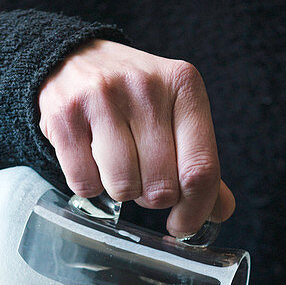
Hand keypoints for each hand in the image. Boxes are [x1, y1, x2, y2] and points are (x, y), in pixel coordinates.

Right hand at [38, 39, 235, 237]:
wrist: (73, 59)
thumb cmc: (133, 98)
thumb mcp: (175, 116)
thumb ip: (198, 162)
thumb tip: (220, 210)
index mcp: (183, 85)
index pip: (201, 169)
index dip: (195, 210)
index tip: (183, 225)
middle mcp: (145, 86)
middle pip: (162, 187)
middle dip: (152, 196)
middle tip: (142, 174)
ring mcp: (102, 98)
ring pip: (124, 188)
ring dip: (122, 191)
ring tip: (117, 163)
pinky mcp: (65, 115)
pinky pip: (85, 184)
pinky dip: (90, 186)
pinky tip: (91, 160)